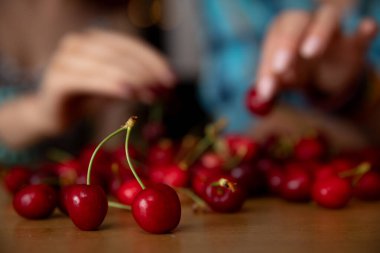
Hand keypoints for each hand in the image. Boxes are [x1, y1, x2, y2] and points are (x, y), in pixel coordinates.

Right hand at [37, 29, 175, 134]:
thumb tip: (166, 84)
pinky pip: (88, 79)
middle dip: (146, 71)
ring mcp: (64, 59)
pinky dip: (110, 84)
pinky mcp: (57, 79)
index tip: (171, 78)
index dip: (153, 60)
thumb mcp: (117, 86)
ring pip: (105, 64)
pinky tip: (129, 93)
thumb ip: (137, 81)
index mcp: (95, 39)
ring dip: (133, 78)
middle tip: (164, 88)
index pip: (129, 45)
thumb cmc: (88, 97)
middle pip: (119, 53)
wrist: (53, 114)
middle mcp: (78, 42)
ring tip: (152, 93)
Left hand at [255, 3, 376, 102]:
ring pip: (327, 18)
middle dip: (287, 43)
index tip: (265, 89)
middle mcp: (305, 24)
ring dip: (318, 32)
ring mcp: (332, 31)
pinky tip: (365, 28)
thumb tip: (260, 96)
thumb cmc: (296, 73)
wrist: (326, 78)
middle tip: (280, 67)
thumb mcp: (282, 80)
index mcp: (282, 31)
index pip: (273, 40)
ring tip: (309, 52)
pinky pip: (360, 35)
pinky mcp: (354, 44)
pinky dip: (364, 31)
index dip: (267, 64)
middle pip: (296, 22)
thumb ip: (272, 86)